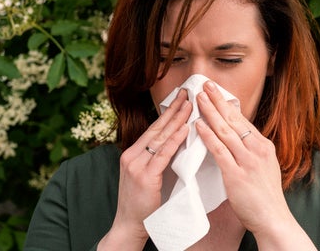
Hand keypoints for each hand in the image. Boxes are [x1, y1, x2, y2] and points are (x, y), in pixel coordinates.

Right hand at [98, 89, 190, 249]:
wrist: (129, 225)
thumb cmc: (142, 203)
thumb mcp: (147, 175)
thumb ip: (157, 159)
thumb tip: (178, 143)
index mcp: (132, 153)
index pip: (153, 128)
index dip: (168, 112)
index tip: (181, 98)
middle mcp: (132, 155)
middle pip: (157, 127)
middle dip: (174, 109)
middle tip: (187, 93)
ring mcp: (137, 165)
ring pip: (160, 137)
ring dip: (177, 119)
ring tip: (190, 105)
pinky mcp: (145, 176)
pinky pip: (163, 154)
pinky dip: (175, 140)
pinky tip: (185, 128)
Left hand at [195, 80, 315, 248]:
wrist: (273, 218)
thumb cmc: (265, 196)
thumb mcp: (264, 166)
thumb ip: (252, 152)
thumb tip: (238, 139)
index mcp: (264, 146)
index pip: (243, 120)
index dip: (227, 105)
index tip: (216, 92)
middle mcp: (257, 150)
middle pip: (234, 120)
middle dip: (217, 100)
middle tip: (205, 85)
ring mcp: (247, 161)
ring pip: (225, 131)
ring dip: (210, 112)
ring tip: (198, 98)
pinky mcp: (236, 174)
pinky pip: (219, 150)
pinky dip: (208, 136)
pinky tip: (198, 125)